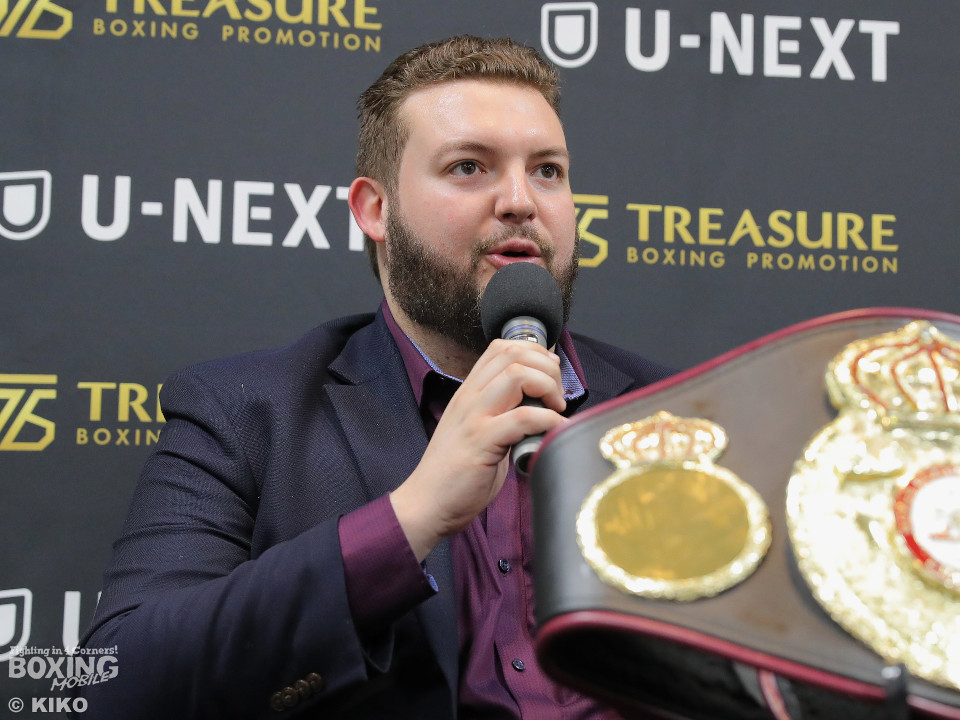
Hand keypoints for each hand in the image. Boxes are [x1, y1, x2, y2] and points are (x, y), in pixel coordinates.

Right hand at [390, 339, 566, 560]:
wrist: (427, 504)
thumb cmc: (456, 474)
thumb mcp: (478, 432)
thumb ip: (502, 414)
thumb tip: (540, 406)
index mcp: (469, 392)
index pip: (500, 348)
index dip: (534, 353)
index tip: (551, 375)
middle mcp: (470, 397)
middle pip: (514, 355)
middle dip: (547, 368)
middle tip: (558, 396)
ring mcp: (474, 417)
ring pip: (518, 376)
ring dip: (548, 387)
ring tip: (557, 410)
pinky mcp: (482, 442)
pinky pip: (523, 417)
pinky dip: (549, 421)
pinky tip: (556, 431)